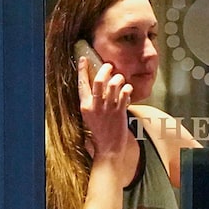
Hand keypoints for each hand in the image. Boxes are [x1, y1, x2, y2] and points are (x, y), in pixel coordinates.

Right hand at [78, 57, 140, 180]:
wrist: (108, 149)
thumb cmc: (100, 131)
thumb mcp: (90, 116)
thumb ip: (92, 101)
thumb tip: (98, 84)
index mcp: (85, 106)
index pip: (81, 84)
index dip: (82, 70)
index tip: (83, 59)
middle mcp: (95, 106)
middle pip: (99, 81)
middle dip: (105, 69)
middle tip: (109, 66)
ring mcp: (108, 109)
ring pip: (113, 85)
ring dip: (118, 78)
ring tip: (120, 78)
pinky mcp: (120, 112)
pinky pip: (125, 93)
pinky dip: (127, 88)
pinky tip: (127, 89)